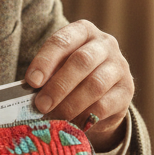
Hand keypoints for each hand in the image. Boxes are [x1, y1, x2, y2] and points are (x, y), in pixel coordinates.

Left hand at [24, 21, 133, 151]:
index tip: (31, 82)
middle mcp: (105, 44)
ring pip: (95, 85)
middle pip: (82, 61)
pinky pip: (105, 105)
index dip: (45, 61)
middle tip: (41, 105)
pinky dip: (84, 116)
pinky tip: (71, 123)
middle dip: (58, 86)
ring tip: (54, 117)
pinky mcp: (127, 91)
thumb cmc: (72, 74)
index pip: (62, 40)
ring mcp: (119, 66)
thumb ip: (46, 75)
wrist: (104, 92)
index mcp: (83, 31)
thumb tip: (27, 94)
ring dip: (70, 104)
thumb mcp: (58, 67)